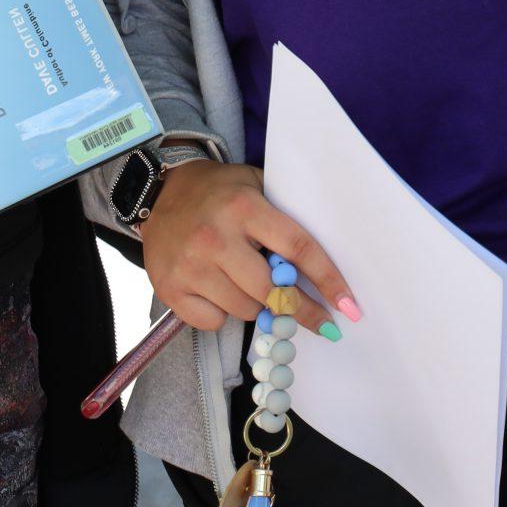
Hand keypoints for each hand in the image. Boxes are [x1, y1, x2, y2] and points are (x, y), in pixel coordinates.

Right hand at [141, 160, 356, 334]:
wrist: (159, 193)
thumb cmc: (219, 192)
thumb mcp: (255, 185)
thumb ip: (285, 216)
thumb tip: (328, 260)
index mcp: (243, 208)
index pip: (297, 248)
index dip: (328, 280)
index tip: (348, 306)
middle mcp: (215, 237)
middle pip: (272, 291)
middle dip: (298, 308)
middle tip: (316, 319)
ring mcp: (190, 266)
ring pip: (244, 310)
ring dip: (255, 305)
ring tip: (246, 283)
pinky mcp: (169, 288)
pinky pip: (213, 321)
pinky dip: (222, 314)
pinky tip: (217, 291)